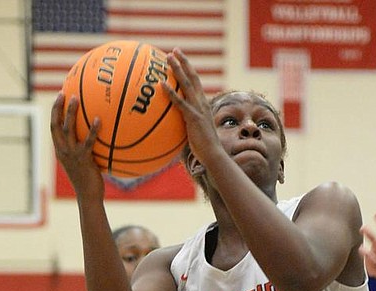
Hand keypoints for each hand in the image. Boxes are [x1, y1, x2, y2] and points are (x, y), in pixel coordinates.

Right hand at [50, 94, 104, 201]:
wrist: (89, 196)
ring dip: (70, 112)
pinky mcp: (83, 159)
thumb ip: (83, 149)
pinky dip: (92, 130)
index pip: (53, 128)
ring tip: (76, 98)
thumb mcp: (82, 163)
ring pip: (68, 129)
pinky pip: (88, 141)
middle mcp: (62, 151)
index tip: (59, 98)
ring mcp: (72, 155)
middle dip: (57, 107)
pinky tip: (98, 120)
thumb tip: (95, 137)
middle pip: (55, 124)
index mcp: (60, 151)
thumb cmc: (88, 181)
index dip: (55, 112)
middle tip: (63, 93)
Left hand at [164, 49, 221, 169]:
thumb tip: (177, 125)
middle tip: (174, 50)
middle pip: (193, 77)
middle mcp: (202, 103)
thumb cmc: (205, 148)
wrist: (214, 155)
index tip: (181, 59)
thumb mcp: (196, 132)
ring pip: (186, 84)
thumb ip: (188, 124)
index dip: (189, 69)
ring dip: (177, 69)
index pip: (196, 83)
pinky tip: (161, 84)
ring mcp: (198, 109)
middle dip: (183, 62)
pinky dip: (171, 92)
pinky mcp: (193, 117)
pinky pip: (180, 102)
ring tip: (168, 57)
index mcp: (204, 104)